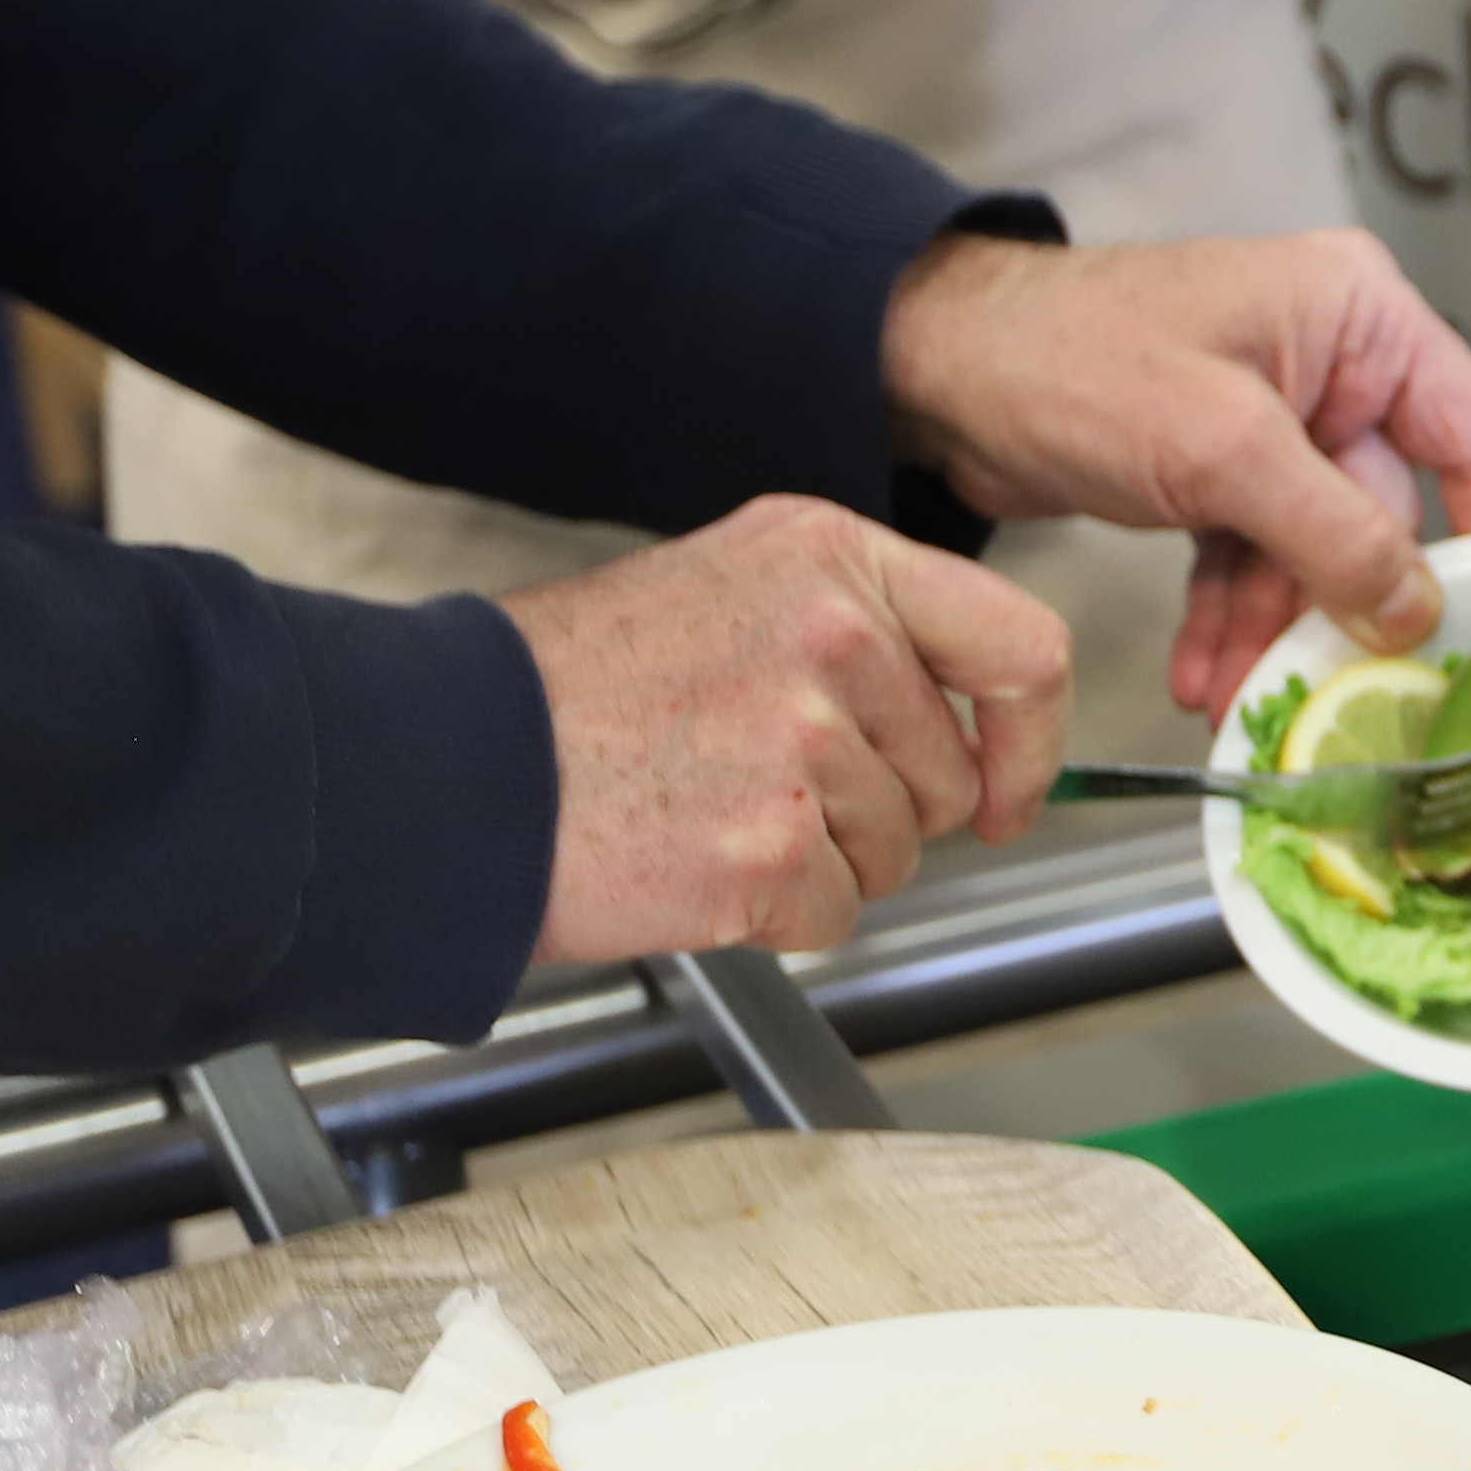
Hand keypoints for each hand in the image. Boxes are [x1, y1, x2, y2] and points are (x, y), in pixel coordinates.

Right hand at [497, 496, 1068, 962]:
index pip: (1020, 644)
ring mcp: (803, 741)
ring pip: (894, 852)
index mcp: (828, 555)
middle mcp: (832, 633)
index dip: (1028, 737)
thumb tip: (958, 723)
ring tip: (704, 812)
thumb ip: (850, 632)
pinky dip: (772, 914)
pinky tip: (690, 862)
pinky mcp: (769, 848)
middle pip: (947, 774)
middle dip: (880, 810)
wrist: (441, 762)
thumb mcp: (725, 593)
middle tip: (759, 790)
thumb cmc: (566, 692)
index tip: (1005, 788)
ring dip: (817, 861)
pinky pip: (832, 914)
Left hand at [880, 229, 1470, 721]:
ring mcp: (1273, 420)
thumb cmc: (1070, 355)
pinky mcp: (1218, 467)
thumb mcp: (1223, 450)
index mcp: (1359, 318)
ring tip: (1238, 700)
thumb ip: (1334, 534)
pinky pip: (1252, 558)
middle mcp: (1330, 363)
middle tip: (1341, 694)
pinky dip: (1231, 618)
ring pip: (1313, 552)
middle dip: (1345, 610)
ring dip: (1276, 631)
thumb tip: (1415, 613)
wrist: (937, 370)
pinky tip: (1206, 677)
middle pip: (1385, 514)